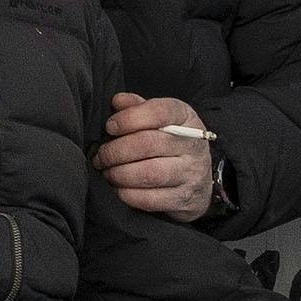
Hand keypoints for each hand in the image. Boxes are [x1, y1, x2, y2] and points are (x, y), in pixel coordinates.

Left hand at [96, 92, 222, 220]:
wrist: (199, 179)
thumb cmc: (171, 143)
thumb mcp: (160, 119)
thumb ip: (138, 107)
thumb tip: (117, 101)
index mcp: (185, 117)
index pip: (159, 112)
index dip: (129, 118)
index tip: (109, 126)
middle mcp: (192, 145)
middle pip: (148, 144)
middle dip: (115, 151)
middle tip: (100, 156)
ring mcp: (190, 173)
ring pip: (148, 173)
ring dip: (119, 174)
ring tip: (107, 172)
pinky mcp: (183, 199)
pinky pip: (150, 199)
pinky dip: (127, 194)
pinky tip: (119, 188)